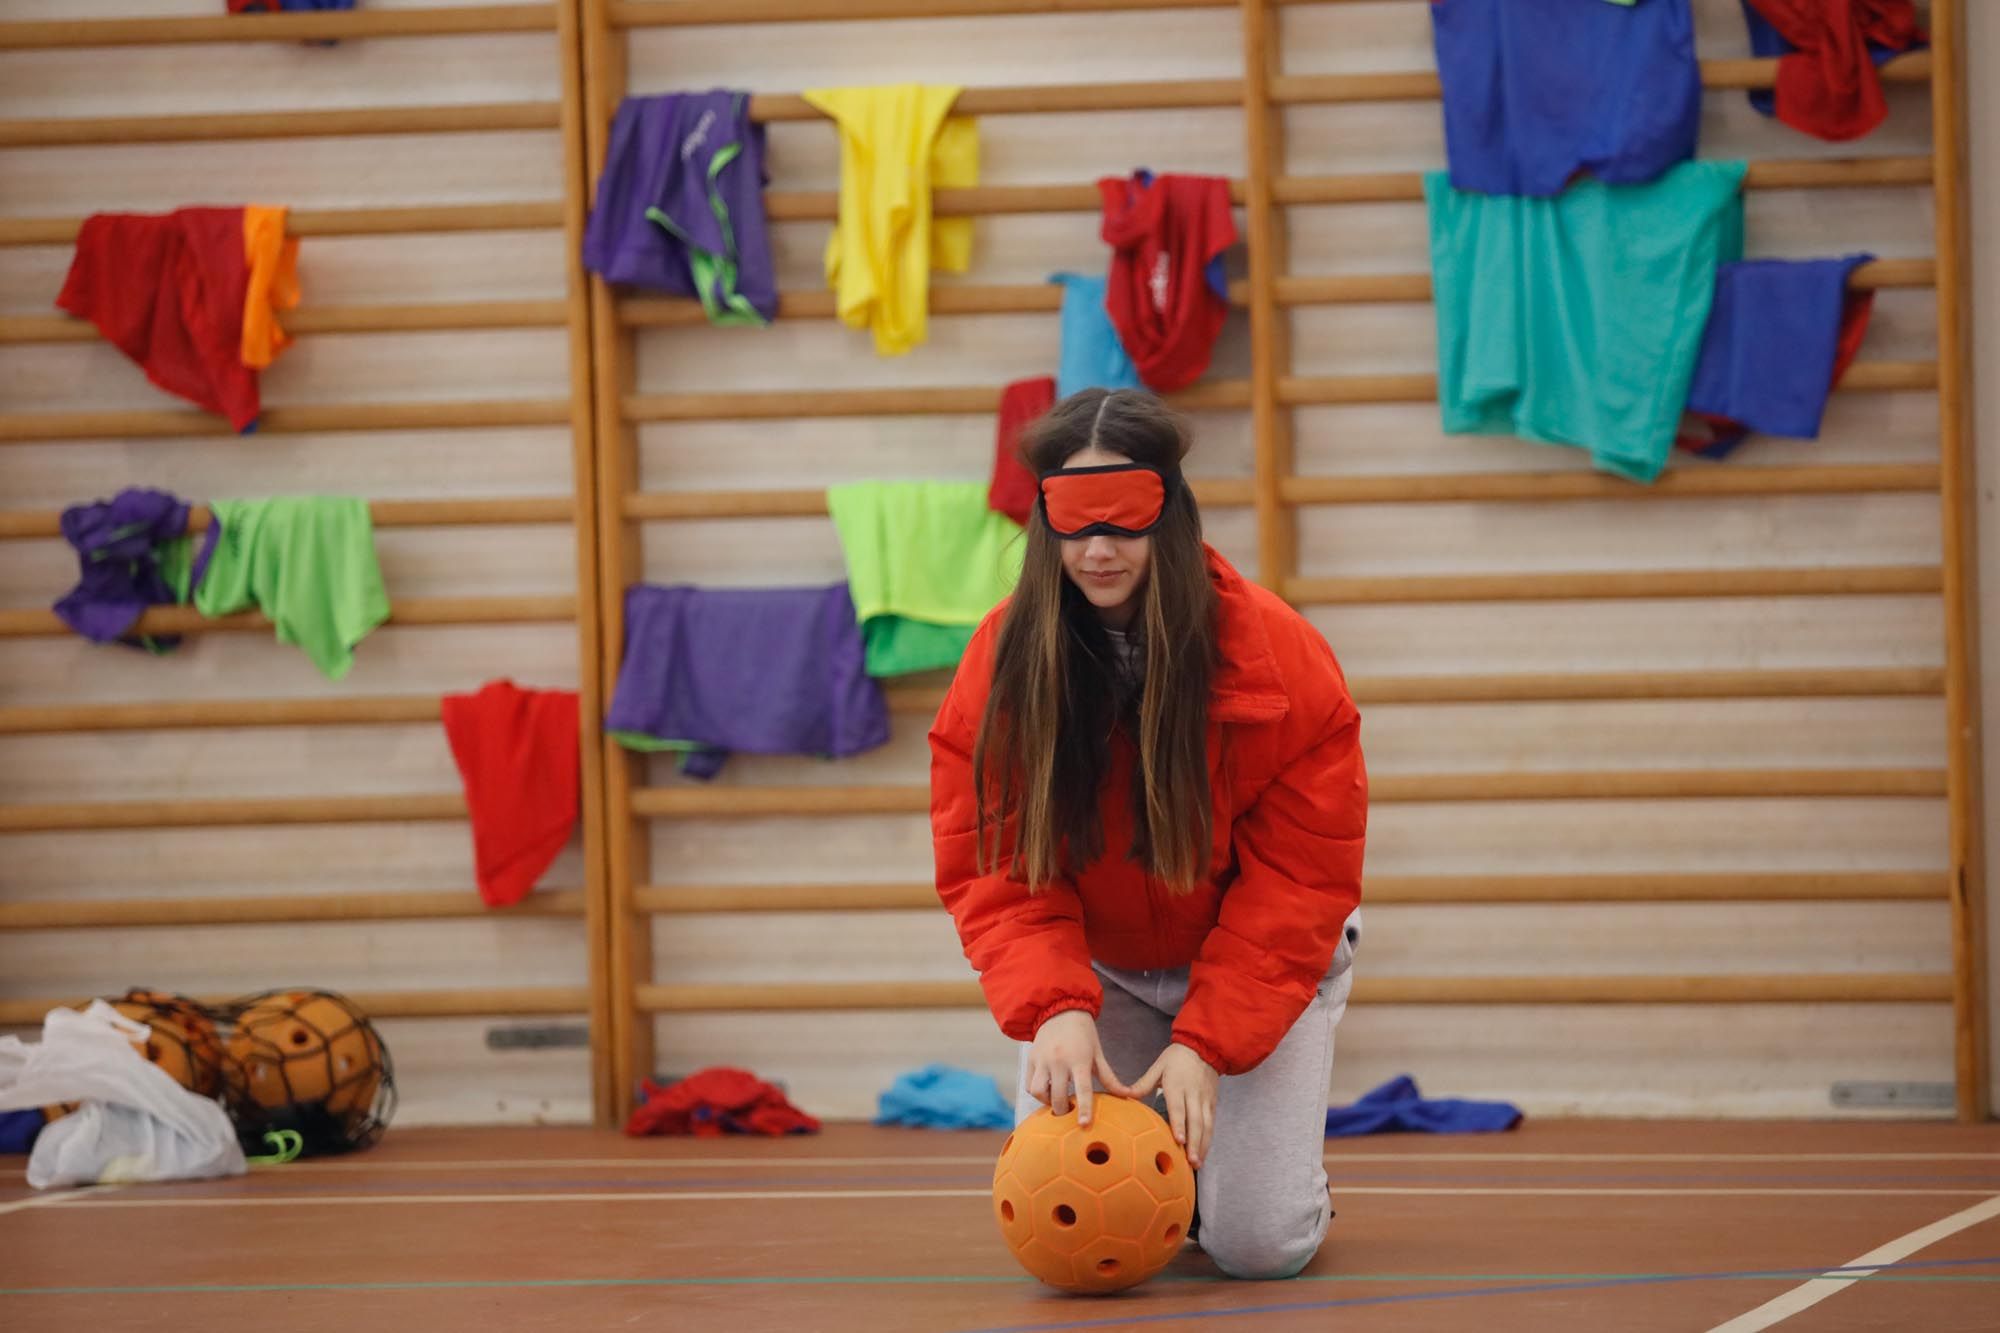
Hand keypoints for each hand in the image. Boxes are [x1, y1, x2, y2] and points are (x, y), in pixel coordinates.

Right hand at [1026, 1010, 1132, 1125]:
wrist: (1060, 1010)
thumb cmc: (1083, 1034)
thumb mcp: (1098, 1054)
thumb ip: (1109, 1077)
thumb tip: (1127, 1096)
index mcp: (1079, 1059)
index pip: (1083, 1089)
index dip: (1083, 1109)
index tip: (1083, 1124)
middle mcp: (1058, 1060)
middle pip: (1058, 1096)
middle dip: (1064, 1110)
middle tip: (1070, 1112)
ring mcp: (1042, 1060)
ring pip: (1039, 1092)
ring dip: (1048, 1102)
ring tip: (1057, 1100)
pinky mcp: (1030, 1059)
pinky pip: (1029, 1085)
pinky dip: (1038, 1093)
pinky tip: (1048, 1090)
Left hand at [1130, 1043, 1219, 1168]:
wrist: (1204, 1047)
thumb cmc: (1176, 1058)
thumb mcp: (1158, 1066)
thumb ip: (1143, 1083)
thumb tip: (1125, 1095)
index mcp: (1177, 1084)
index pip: (1179, 1107)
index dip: (1179, 1124)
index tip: (1179, 1140)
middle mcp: (1193, 1094)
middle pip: (1195, 1121)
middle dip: (1194, 1142)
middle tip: (1191, 1161)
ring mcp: (1205, 1099)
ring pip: (1206, 1125)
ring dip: (1203, 1145)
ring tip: (1197, 1163)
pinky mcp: (1212, 1103)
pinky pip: (1212, 1123)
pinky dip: (1208, 1139)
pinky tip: (1203, 1153)